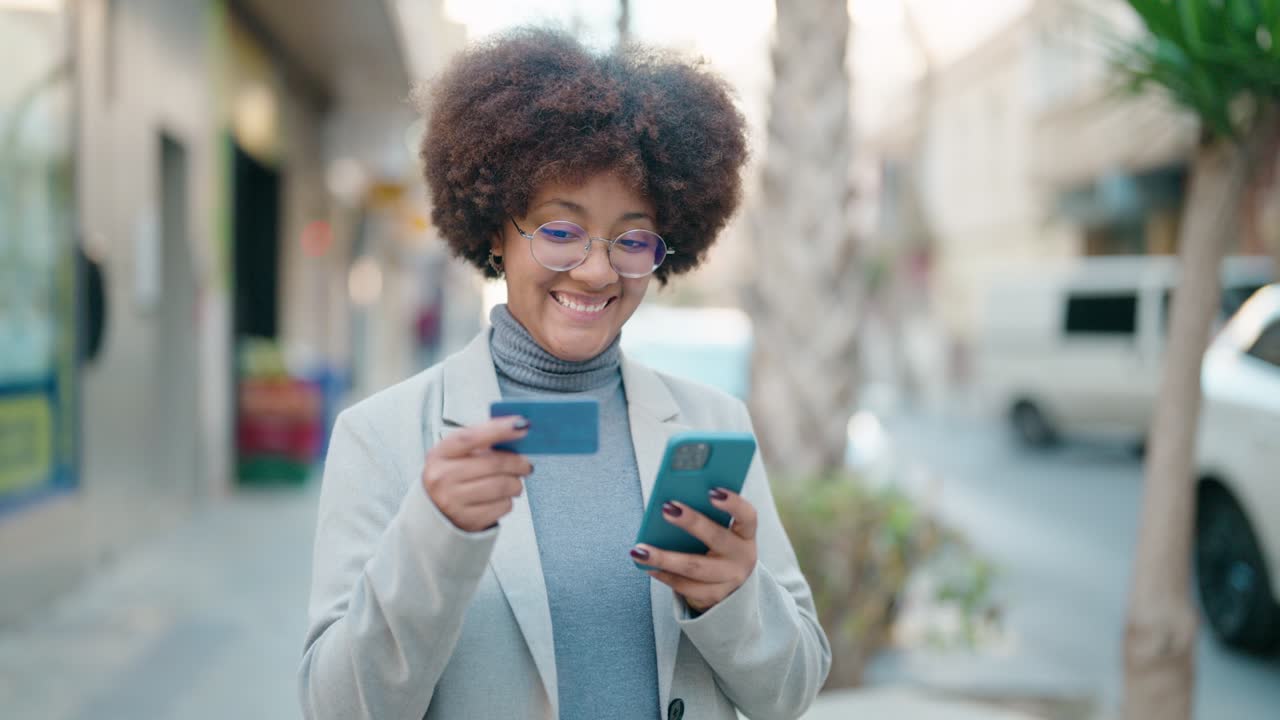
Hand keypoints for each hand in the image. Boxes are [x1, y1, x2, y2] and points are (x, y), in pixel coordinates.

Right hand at [422, 417, 532, 532]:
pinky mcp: (469, 520)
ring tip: (514, 482)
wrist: (434, 513)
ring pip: (502, 486)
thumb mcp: (454, 455)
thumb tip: (517, 429)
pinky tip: (501, 498)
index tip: (521, 425)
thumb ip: (481, 441)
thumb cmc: (450, 477)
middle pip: (493, 464)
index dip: (498, 429)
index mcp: (440, 455)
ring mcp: (454, 501)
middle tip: (525, 464)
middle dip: (518, 463)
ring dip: (516, 483)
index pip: (470, 437)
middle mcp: (443, 478)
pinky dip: (508, 500)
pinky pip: (503, 506)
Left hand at [631, 488, 757, 612]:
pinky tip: (647, 566)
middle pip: (717, 538)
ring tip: (640, 550)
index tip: (711, 491)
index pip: (747, 515)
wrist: (729, 589)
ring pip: (694, 567)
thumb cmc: (717, 549)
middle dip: (691, 522)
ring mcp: (730, 580)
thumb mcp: (721, 533)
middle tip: (667, 509)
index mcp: (745, 534)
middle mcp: (743, 557)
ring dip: (665, 557)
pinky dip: (664, 575)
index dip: (733, 503)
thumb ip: (706, 517)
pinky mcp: (714, 597)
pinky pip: (685, 586)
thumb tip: (673, 503)